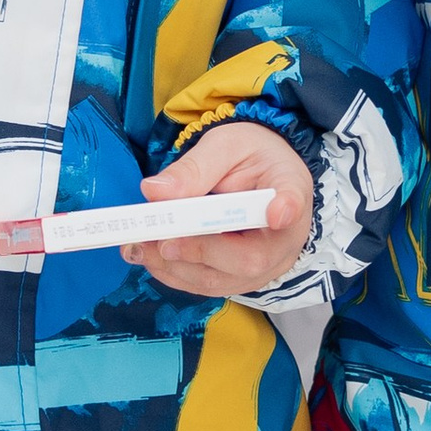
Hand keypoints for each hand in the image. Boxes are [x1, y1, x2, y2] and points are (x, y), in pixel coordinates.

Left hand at [121, 118, 315, 301]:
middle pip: (248, 259)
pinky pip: (206, 284)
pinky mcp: (240, 279)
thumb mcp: (224, 145)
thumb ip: (193, 167)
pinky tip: (148, 254)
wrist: (262, 174)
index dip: (286, 210)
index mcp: (291, 190)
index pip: (292, 203)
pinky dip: (173, 272)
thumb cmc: (249, 156)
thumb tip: (154, 191)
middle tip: (159, 239)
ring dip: (174, 266)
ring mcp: (265, 267)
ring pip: (220, 280)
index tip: (277, 213)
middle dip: (198, 251)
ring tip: (138, 246)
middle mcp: (285, 240)